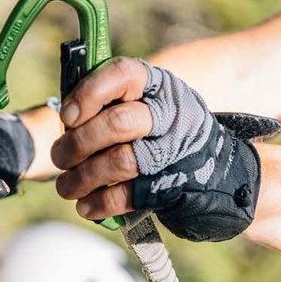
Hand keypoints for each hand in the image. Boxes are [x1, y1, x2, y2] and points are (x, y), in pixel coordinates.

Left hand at [52, 58, 278, 240]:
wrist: (220, 173)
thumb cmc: (165, 136)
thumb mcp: (149, 106)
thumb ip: (111, 105)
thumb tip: (64, 120)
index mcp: (159, 86)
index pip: (123, 74)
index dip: (90, 93)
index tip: (68, 116)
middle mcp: (171, 114)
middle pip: (118, 123)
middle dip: (78, 143)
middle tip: (60, 157)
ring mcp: (174, 152)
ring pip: (120, 161)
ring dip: (83, 177)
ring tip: (65, 187)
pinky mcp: (173, 185)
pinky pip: (129, 195)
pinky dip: (100, 203)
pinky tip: (86, 207)